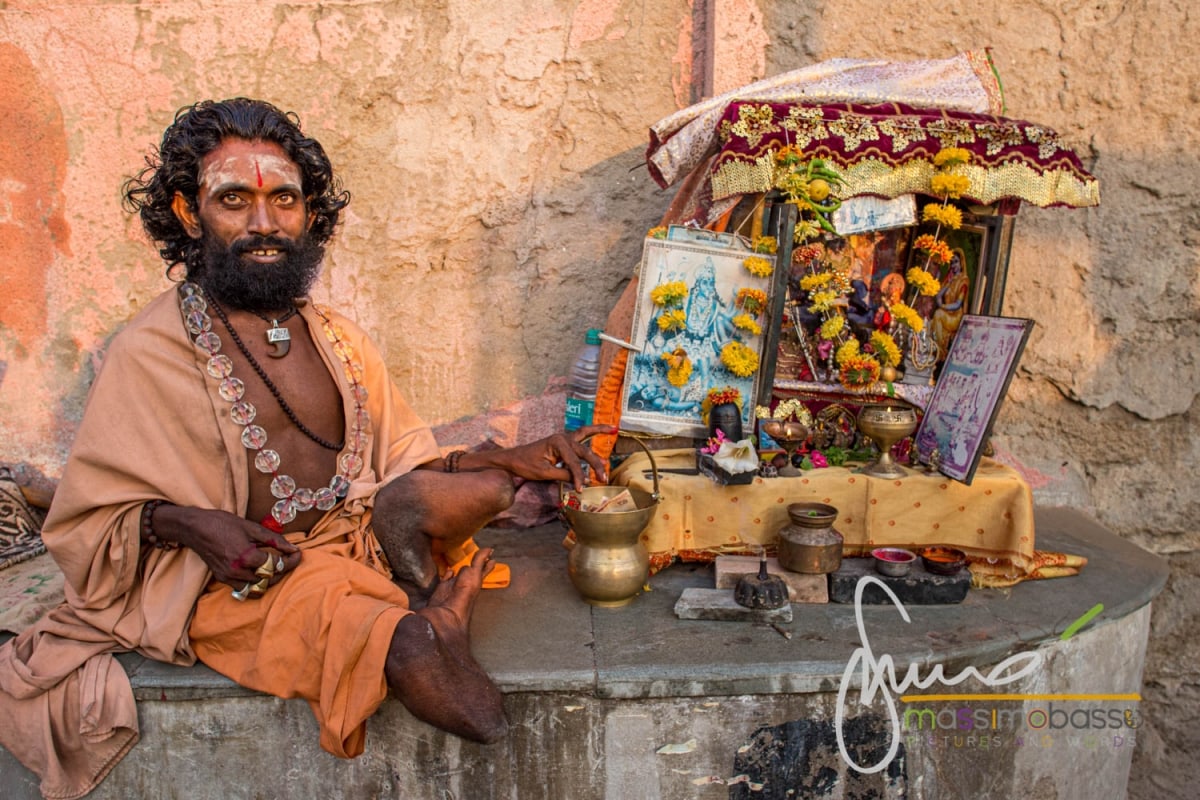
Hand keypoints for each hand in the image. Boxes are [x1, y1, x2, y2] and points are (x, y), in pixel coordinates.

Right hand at [153, 505, 301, 588]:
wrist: (195, 528)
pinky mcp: (222, 579)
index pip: (275, 565)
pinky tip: (261, 573)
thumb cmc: (223, 524)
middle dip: (283, 570)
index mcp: (246, 556)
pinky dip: (256, 584)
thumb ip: (274, 540)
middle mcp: (237, 571)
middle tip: (290, 560)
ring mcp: (228, 577)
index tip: (298, 554)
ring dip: (270, 579)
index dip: (290, 560)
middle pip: (269, 579)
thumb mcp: (252, 528)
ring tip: (277, 566)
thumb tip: (293, 548)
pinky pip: (244, 589)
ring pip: (258, 587)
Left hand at [498, 424, 613, 490]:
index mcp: (557, 442)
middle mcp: (563, 437)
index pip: (574, 462)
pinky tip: (605, 428)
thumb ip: (563, 475)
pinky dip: (593, 431)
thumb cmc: (525, 465)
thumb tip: (583, 481)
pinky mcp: (564, 442)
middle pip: (584, 451)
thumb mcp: (544, 473)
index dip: (579, 477)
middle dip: (595, 464)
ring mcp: (564, 438)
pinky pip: (582, 435)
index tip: (581, 489)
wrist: (513, 459)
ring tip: (614, 430)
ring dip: (600, 432)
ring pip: (586, 435)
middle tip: (603, 478)